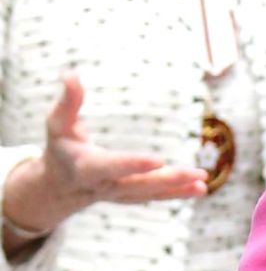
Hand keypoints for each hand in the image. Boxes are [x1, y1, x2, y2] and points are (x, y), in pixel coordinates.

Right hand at [2, 73, 208, 243]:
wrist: (60, 185)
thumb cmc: (60, 147)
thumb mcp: (57, 124)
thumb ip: (67, 102)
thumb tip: (69, 74)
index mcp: (86, 168)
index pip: (111, 167)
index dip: (132, 164)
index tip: (158, 160)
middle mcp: (105, 186)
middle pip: (139, 185)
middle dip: (167, 180)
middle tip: (196, 173)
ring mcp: (119, 194)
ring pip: (150, 193)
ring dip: (177, 189)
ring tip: (202, 183)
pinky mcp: (131, 195)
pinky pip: (155, 196)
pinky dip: (177, 193)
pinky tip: (200, 188)